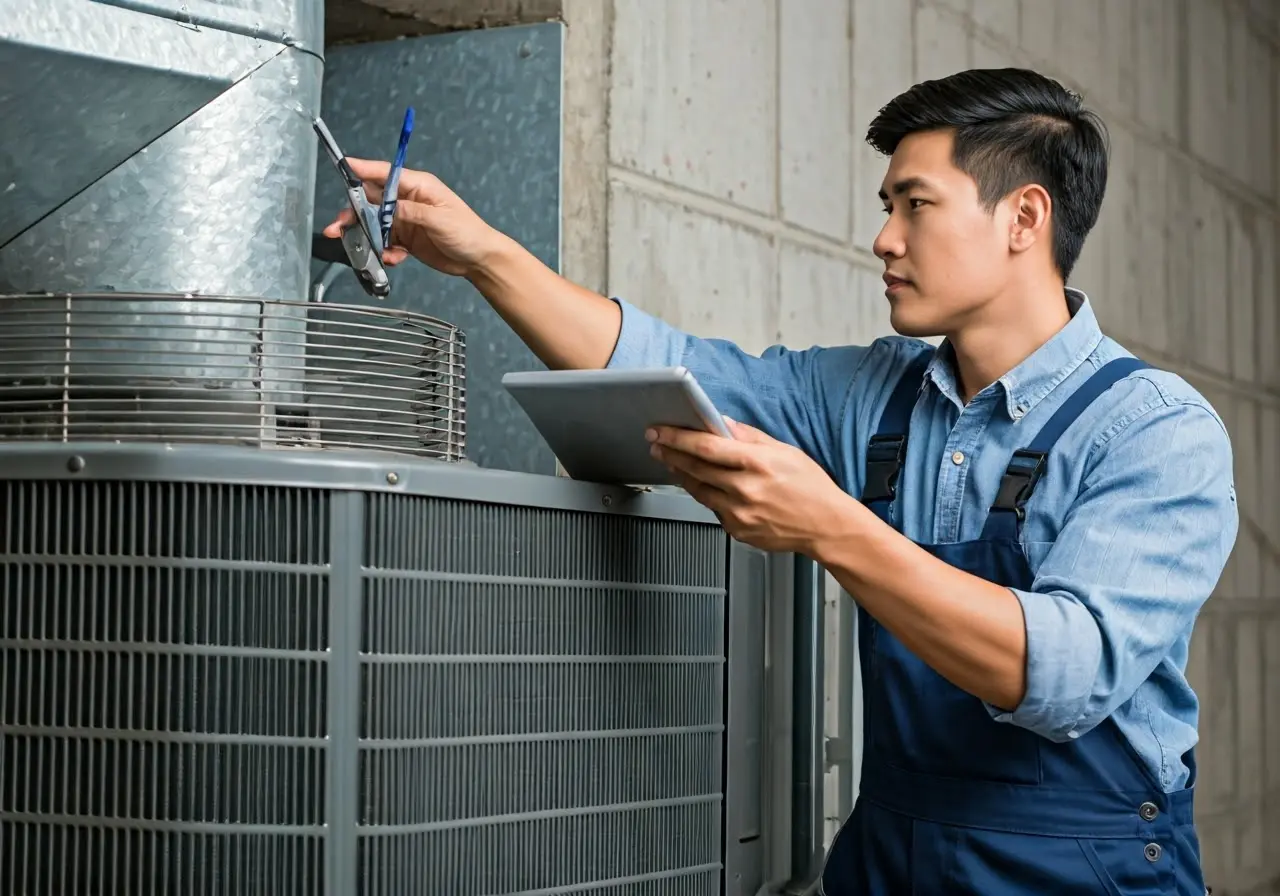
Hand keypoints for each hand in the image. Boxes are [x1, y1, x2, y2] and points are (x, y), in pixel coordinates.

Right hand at [321, 159, 508, 276]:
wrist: (479, 259)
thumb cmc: (468, 232)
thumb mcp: (439, 219)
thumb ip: (410, 213)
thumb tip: (387, 209)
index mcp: (418, 186)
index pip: (384, 173)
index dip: (362, 169)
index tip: (343, 167)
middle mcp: (409, 200)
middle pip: (372, 200)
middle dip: (353, 213)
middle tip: (339, 226)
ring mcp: (406, 220)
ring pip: (375, 224)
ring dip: (365, 236)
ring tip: (359, 248)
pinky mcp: (407, 238)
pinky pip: (386, 242)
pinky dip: (384, 251)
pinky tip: (392, 258)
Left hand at [648, 418, 861, 554]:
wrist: (826, 526)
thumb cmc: (811, 488)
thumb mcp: (785, 451)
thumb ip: (750, 438)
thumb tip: (724, 424)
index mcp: (757, 464)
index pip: (706, 447)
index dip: (678, 438)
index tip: (661, 431)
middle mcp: (745, 489)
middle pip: (695, 468)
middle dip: (671, 454)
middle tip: (657, 444)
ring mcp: (740, 513)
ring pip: (698, 491)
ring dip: (682, 475)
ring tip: (673, 462)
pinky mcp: (738, 530)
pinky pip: (714, 509)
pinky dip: (707, 496)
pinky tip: (705, 486)